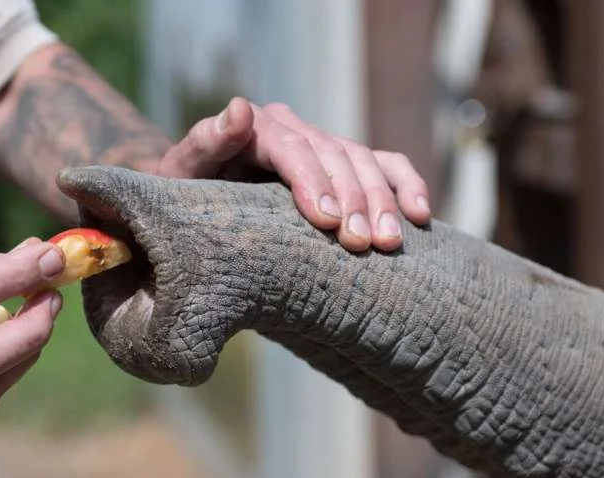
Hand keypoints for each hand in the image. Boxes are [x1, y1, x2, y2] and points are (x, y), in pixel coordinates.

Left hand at [156, 97, 430, 251]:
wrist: (203, 205)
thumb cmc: (190, 194)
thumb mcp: (182, 173)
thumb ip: (205, 143)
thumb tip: (239, 108)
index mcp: (258, 128)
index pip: (293, 148)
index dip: (312, 182)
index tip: (327, 221)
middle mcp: (296, 130)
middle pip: (335, 156)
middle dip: (353, 200)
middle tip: (363, 244)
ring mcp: (324, 146)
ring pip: (365, 163)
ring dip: (382, 202)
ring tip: (389, 241)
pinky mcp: (345, 166)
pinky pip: (386, 166)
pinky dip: (407, 186)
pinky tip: (421, 215)